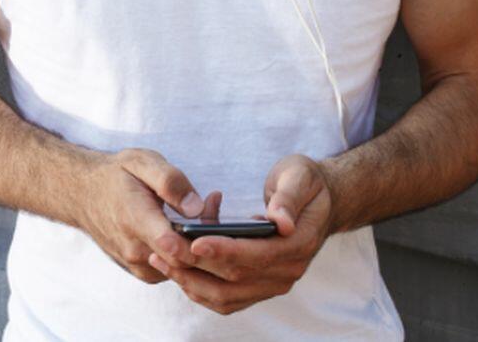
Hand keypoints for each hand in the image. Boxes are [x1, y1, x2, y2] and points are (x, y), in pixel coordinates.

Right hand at [78, 148, 221, 283]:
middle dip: (207, 238)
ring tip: (200, 213)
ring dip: (199, 247)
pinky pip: (174, 269)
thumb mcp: (142, 162)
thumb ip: (170, 182)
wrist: (83, 194)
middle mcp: (135, 250)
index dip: (200, 235)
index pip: (172, 246)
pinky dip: (186, 253)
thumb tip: (196, 208)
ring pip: (182, 268)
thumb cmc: (116, 175)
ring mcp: (138, 265)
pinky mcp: (143, 272)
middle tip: (212, 204)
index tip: (211, 207)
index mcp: (135, 220)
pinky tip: (187, 229)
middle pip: (185, 260)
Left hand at [147, 154, 335, 314]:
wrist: (316, 202)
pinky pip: (226, 300)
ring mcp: (273, 284)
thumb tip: (282, 222)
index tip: (195, 241)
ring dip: (191, 281)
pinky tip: (176, 272)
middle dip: (197, 264)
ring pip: (227, 295)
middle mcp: (288, 271)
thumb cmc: (304, 183)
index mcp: (299, 244)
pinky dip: (199, 290)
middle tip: (164, 247)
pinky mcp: (259, 288)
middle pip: (236, 278)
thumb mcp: (300, 176)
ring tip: (161, 260)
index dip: (225, 250)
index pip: (258, 254)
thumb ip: (289, 197)